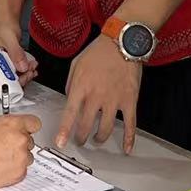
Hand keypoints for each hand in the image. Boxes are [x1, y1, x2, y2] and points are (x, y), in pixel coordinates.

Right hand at [0, 20, 37, 86]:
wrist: (8, 19)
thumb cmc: (3, 25)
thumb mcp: (9, 39)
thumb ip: (16, 52)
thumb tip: (22, 67)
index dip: (6, 85)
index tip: (17, 83)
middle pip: (5, 80)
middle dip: (20, 78)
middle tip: (28, 73)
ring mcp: (2, 65)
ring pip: (13, 77)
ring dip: (25, 75)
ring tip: (32, 67)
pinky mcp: (10, 63)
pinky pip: (18, 71)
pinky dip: (26, 70)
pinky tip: (31, 66)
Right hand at [0, 114, 42, 189]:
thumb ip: (7, 126)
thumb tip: (11, 130)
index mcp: (14, 124)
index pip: (35, 123)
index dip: (28, 128)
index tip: (26, 131)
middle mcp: (21, 139)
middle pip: (30, 141)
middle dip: (20, 144)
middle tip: (5, 148)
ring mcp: (22, 157)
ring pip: (28, 157)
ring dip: (18, 158)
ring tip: (1, 159)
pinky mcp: (20, 173)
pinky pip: (23, 171)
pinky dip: (15, 171)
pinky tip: (2, 168)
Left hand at [58, 35, 142, 152]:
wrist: (122, 42)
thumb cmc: (99, 52)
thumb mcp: (76, 64)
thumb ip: (71, 84)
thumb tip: (70, 99)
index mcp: (81, 87)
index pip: (70, 114)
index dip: (64, 130)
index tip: (60, 142)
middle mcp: (96, 96)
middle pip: (86, 126)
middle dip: (81, 137)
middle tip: (80, 140)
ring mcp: (114, 100)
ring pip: (105, 129)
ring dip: (100, 138)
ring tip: (97, 139)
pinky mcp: (129, 100)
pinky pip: (130, 124)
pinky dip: (129, 138)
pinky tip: (127, 148)